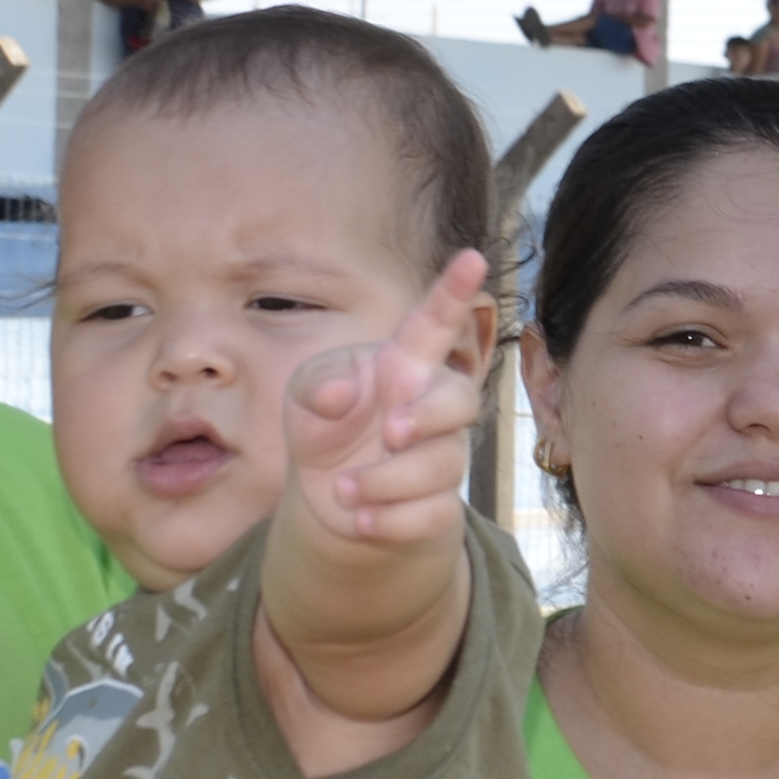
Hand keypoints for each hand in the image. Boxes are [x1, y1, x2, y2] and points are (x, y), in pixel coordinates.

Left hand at [284, 249, 488, 550]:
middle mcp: (430, 406)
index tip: (474, 257)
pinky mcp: (436, 505)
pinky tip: (361, 520)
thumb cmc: (326, 427)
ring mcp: (440, 456)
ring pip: (440, 466)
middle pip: (461, 399)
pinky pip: (431, 514)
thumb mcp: (304, 398)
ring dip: (385, 481)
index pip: (435, 324)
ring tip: (343, 489)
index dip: (453, 291)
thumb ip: (316, 384)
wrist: (331, 502)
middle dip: (428, 416)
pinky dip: (391, 521)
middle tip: (389, 431)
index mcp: (403, 366)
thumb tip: (343, 393)